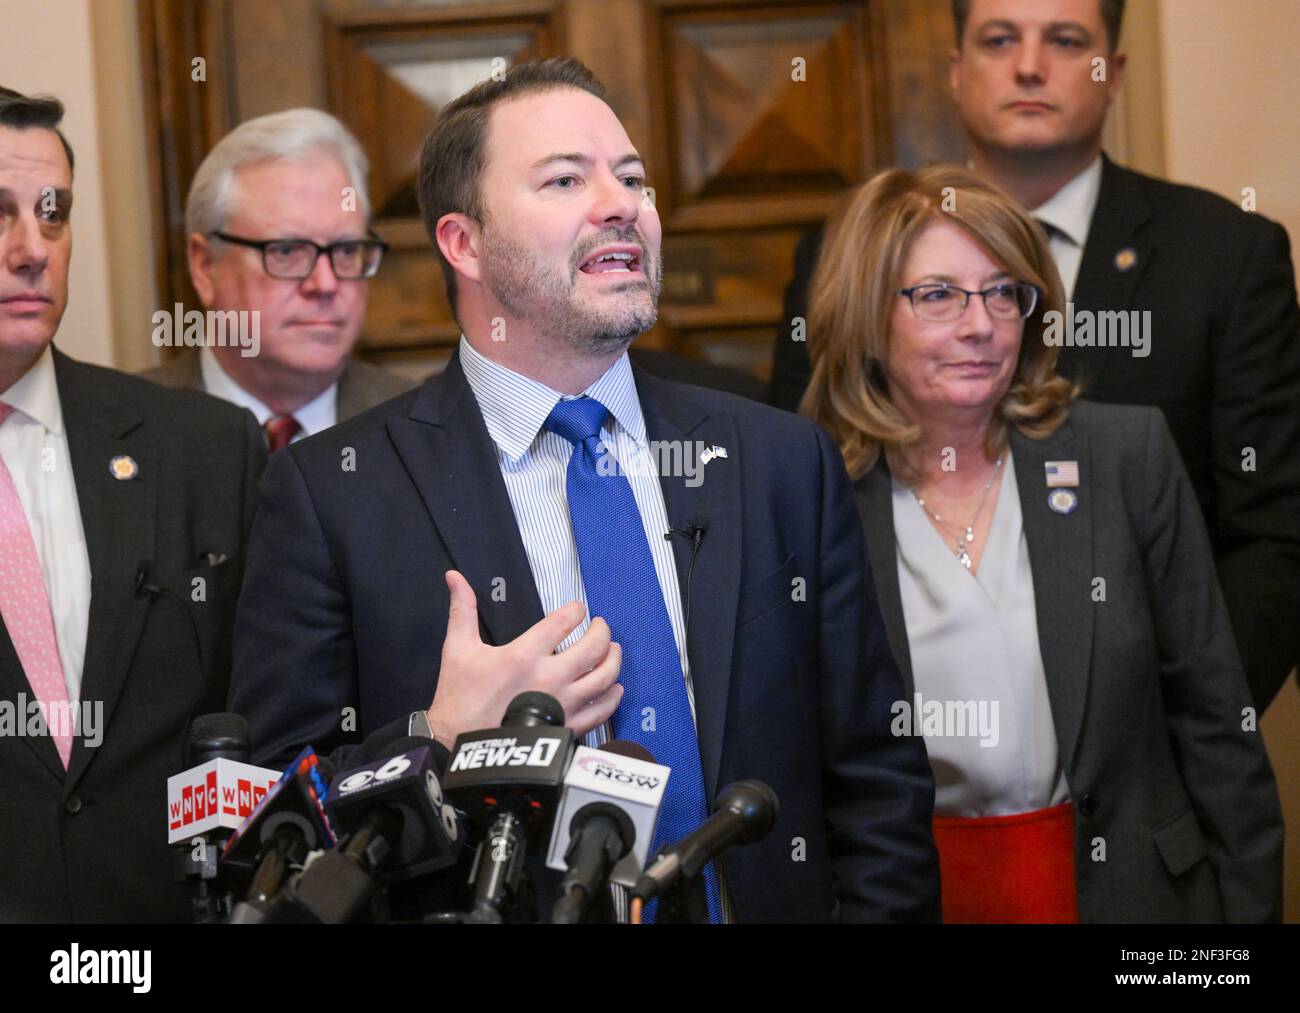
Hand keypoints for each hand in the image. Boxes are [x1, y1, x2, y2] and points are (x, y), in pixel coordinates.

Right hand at [425, 570, 623, 748]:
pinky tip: (614, 688)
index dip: (576, 610)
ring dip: (614, 660)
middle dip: (602, 632)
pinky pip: (601, 711)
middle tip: (601, 626)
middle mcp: (549, 677)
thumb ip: (462, 609)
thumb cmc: (460, 697)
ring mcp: (562, 704)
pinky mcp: (566, 726)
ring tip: (613, 650)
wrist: (458, 744)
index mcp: (525, 655)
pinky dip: (612, 697)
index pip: (564, 622)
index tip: (578, 608)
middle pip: (593, 648)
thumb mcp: (458, 648)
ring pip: (604, 678)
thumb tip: (454, 577)